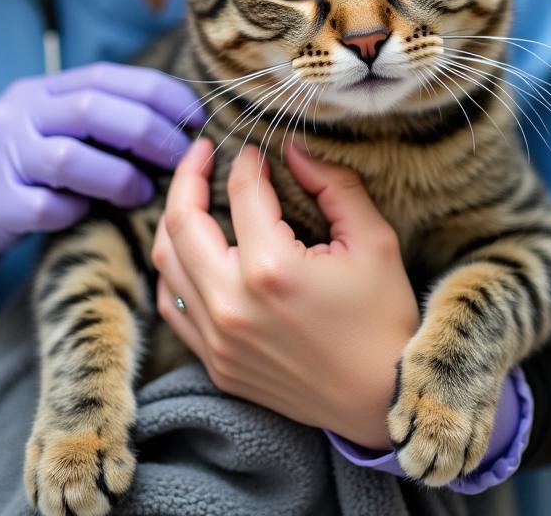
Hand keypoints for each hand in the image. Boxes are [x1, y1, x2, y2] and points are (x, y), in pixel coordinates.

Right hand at [0, 63, 200, 276]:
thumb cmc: (20, 163)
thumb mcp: (51, 126)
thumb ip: (100, 119)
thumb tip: (177, 128)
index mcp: (42, 89)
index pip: (109, 77)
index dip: (159, 94)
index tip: (195, 116)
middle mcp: (20, 112)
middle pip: (94, 109)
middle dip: (149, 131)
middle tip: (180, 156)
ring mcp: (4, 157)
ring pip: (71, 158)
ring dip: (120, 176)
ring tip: (144, 191)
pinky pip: (46, 207)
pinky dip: (77, 210)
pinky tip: (90, 213)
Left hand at [152, 139, 419, 449]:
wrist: (382, 400)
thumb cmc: (384, 317)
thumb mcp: (373, 241)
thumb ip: (333, 185)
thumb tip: (292, 149)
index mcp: (271, 268)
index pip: (241, 193)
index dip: (245, 161)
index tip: (253, 149)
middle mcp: (231, 304)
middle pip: (180, 222)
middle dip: (188, 177)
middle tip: (201, 154)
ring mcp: (217, 339)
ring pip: (166, 263)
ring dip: (174, 221)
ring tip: (192, 197)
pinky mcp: (215, 363)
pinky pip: (172, 306)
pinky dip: (174, 270)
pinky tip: (191, 251)